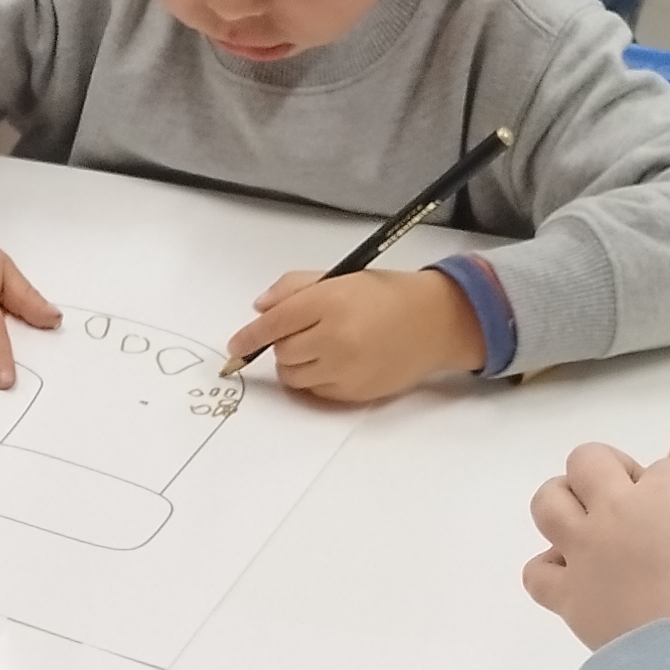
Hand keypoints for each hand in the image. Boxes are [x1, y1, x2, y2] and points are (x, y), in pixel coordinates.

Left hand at [228, 267, 483, 403]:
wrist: (435, 321)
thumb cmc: (386, 295)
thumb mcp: (341, 276)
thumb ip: (295, 288)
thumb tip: (259, 309)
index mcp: (331, 301)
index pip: (275, 323)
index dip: (249, 337)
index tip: (234, 346)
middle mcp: (336, 337)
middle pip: (282, 352)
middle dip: (281, 344)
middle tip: (301, 332)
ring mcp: (346, 368)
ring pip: (293, 376)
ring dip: (295, 364)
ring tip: (318, 347)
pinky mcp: (354, 392)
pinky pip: (315, 392)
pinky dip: (314, 379)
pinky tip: (334, 362)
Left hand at [523, 440, 669, 649]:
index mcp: (663, 490)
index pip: (659, 467)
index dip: (667, 486)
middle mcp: (614, 509)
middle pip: (588, 460)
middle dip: (602, 471)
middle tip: (620, 500)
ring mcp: (583, 548)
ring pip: (547, 502)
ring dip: (560, 505)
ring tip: (581, 523)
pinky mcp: (564, 590)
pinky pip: (536, 572)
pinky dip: (548, 572)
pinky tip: (570, 577)